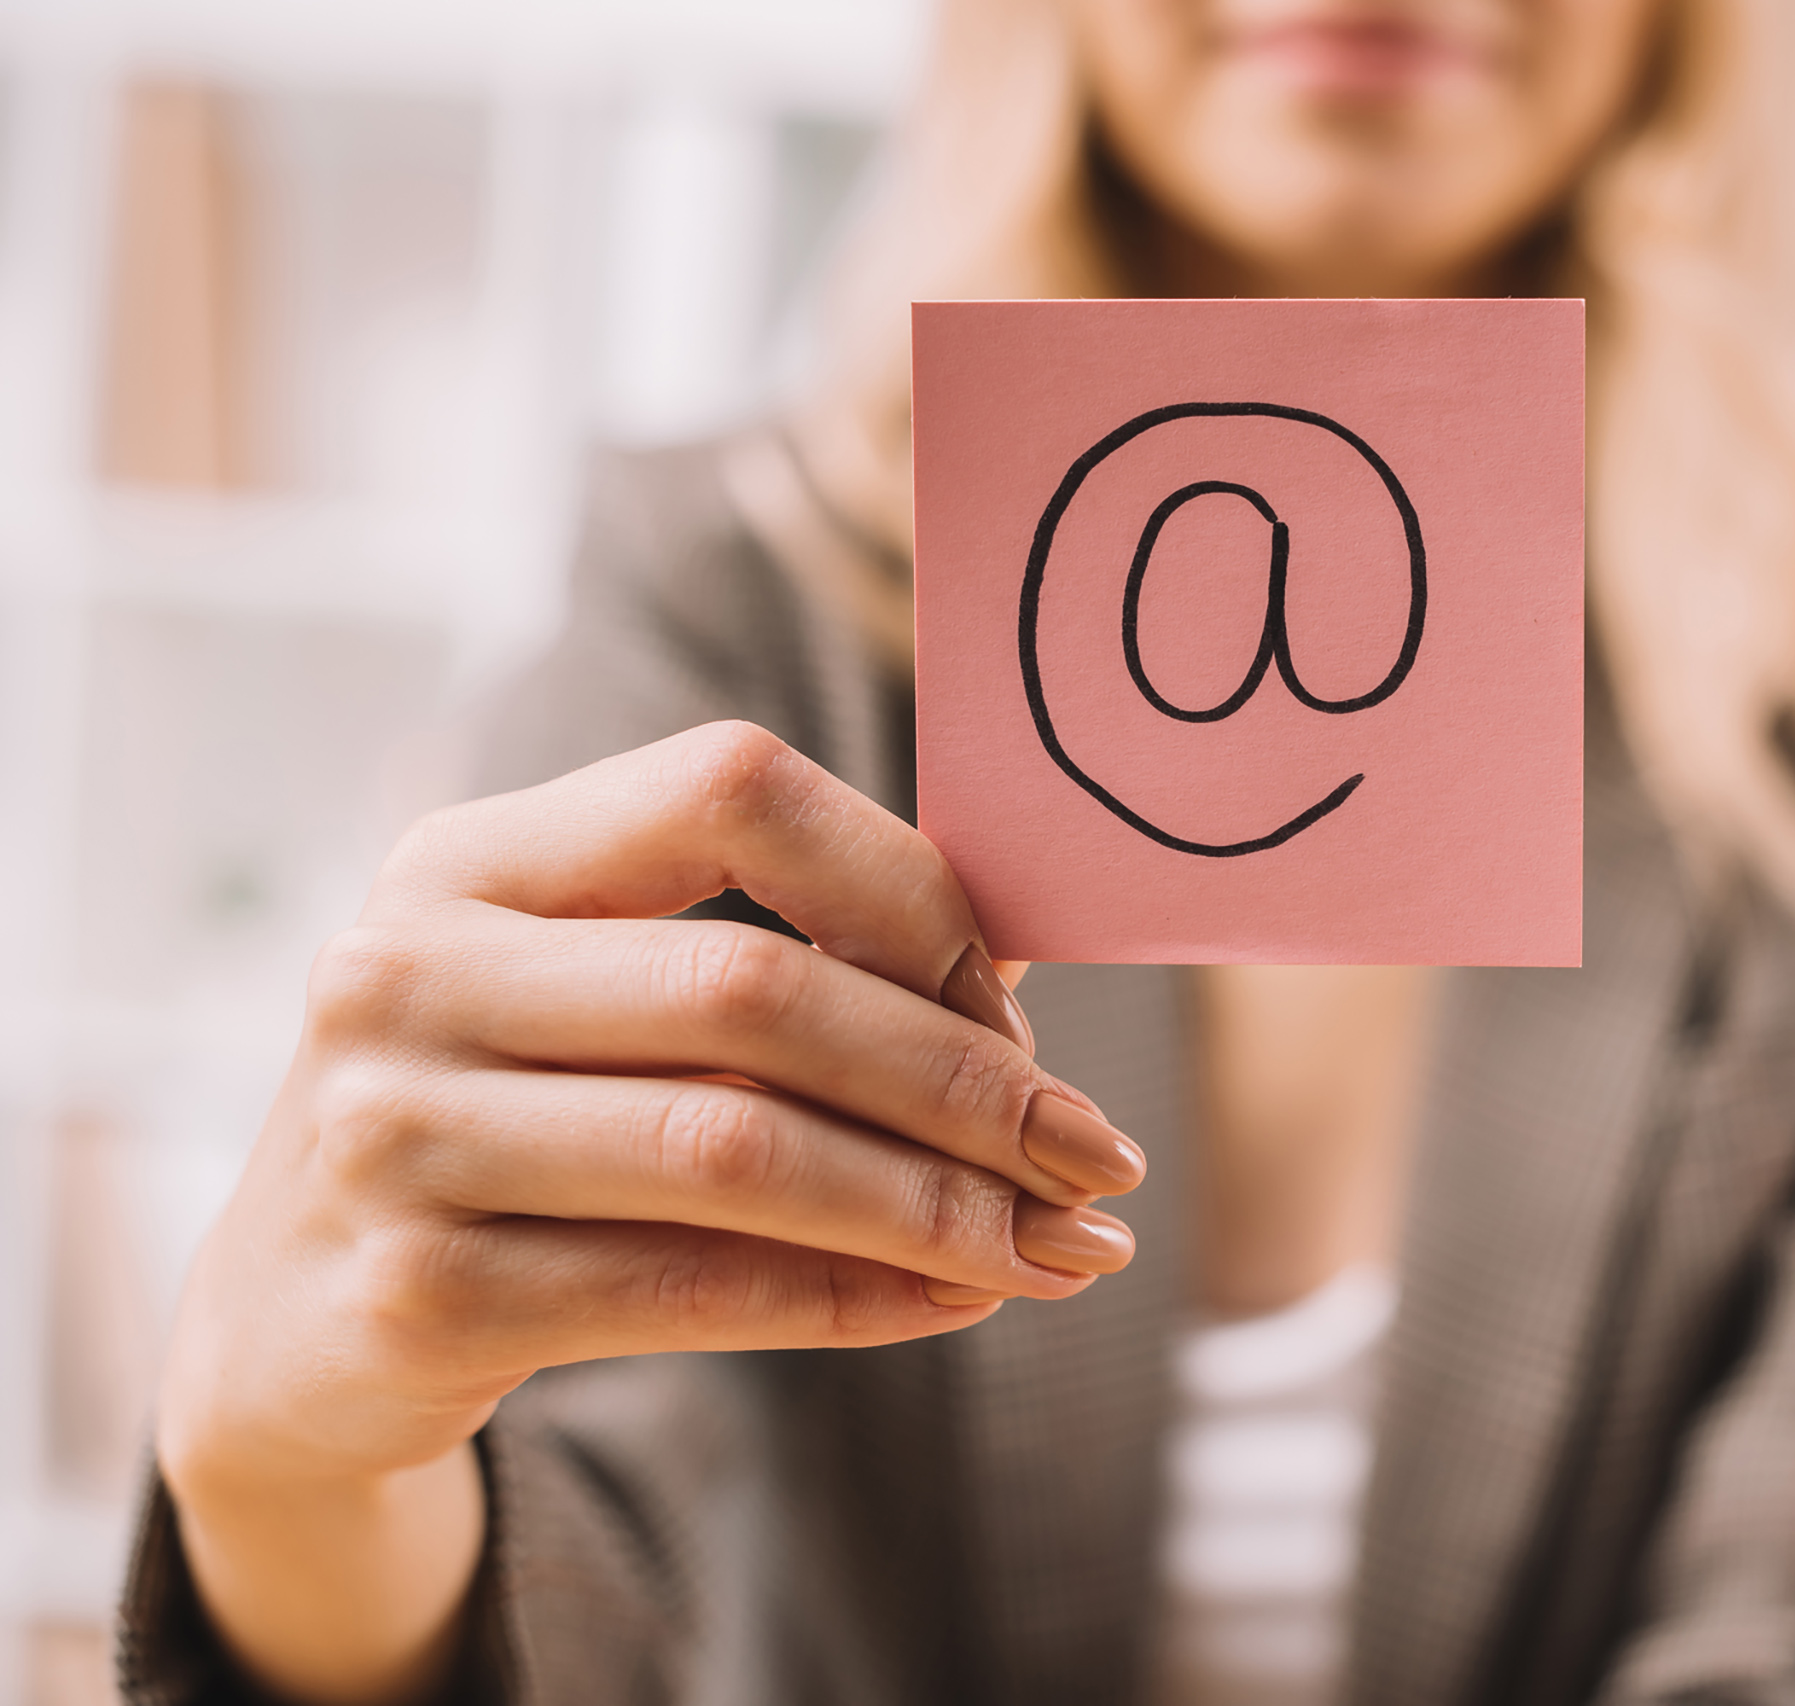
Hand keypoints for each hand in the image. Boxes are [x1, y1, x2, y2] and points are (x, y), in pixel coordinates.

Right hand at [154, 722, 1146, 1701]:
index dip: (906, 883)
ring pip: (742, 1151)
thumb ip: (759, 966)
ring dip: (941, 1205)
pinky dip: (858, 1296)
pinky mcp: (416, 1297)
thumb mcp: (583, 1001)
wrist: (289, 1328)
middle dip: (965, 1080)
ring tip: (1067, 1243)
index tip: (1015, 997)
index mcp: (472, 856)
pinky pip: (694, 1290)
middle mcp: (408, 971)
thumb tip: (1017, 988)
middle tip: (1094, 1150)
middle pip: (760, 989)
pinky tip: (958, 1299)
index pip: (731, 787)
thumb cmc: (502, 1125)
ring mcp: (395, 1136)